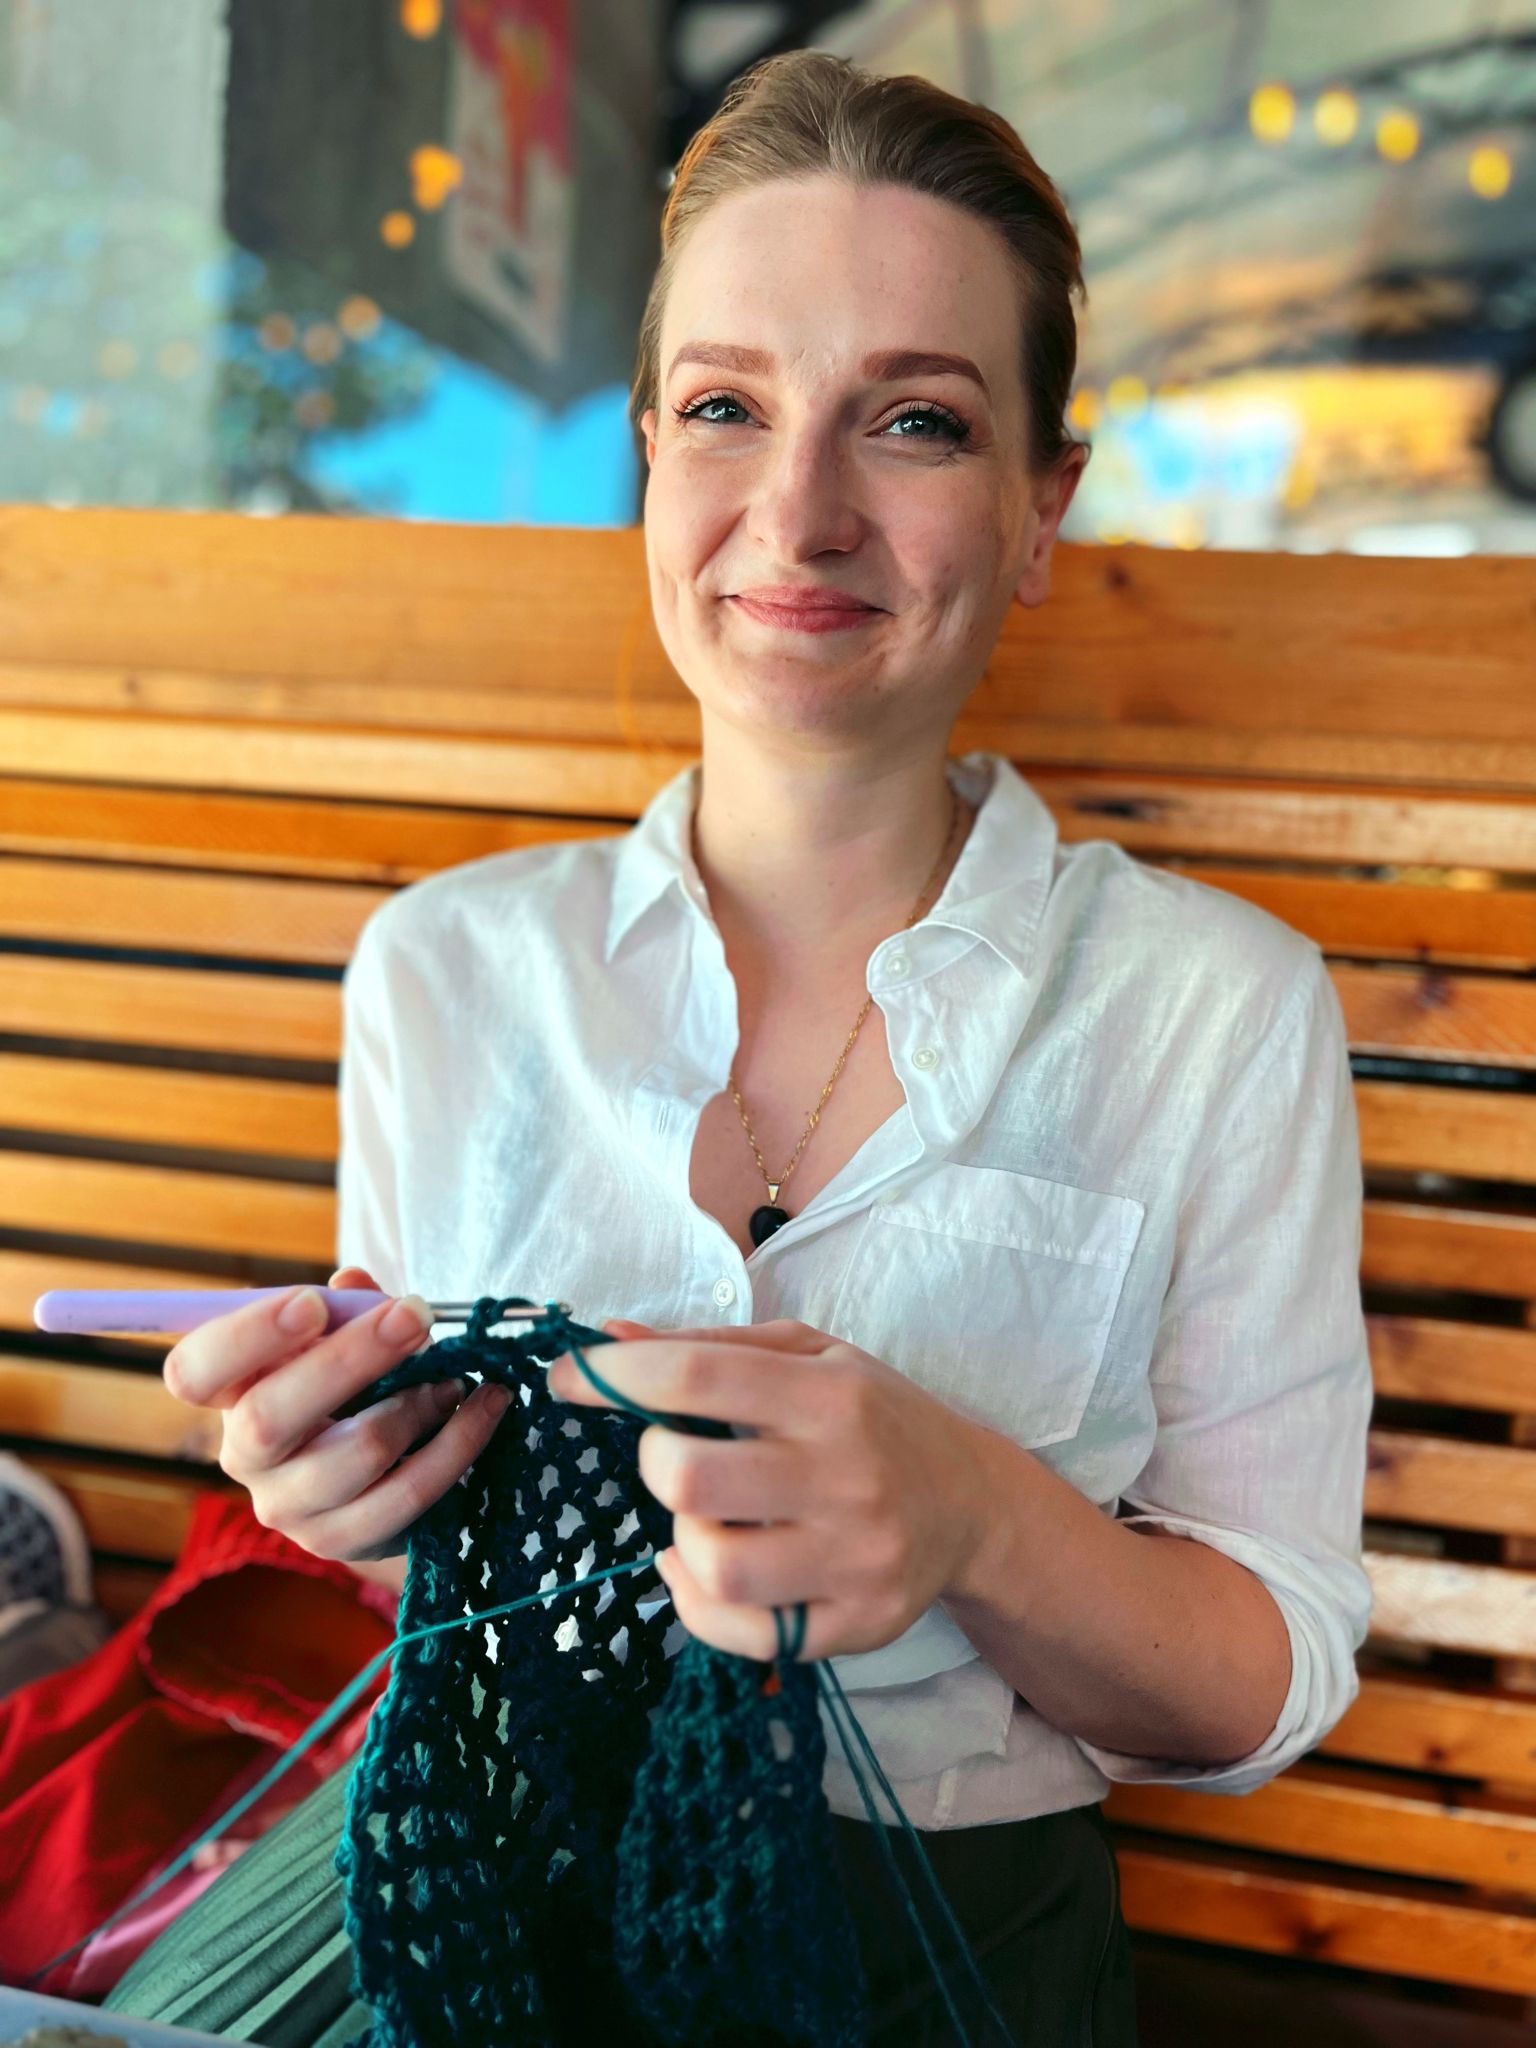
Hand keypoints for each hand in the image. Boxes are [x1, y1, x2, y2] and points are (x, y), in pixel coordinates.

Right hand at [161, 1266, 511, 1560]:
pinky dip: (457, 1447)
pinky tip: (483, 1411)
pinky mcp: (340, 1542)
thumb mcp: (347, 1338)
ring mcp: (287, 1507)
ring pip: (354, 1454)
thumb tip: (355, 1281)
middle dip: (351, 1358)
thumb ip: (348, 1308)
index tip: (310, 1305)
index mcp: (230, 1392)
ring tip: (457, 1378)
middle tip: (415, 1316)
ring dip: (418, 1404)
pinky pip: (405, 1495)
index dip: (244, 1338)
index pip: (194, 1371)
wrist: (384, 1477)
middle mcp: (244, 1455)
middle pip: (269, 1417)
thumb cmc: (357, 1388)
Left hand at [547, 1316, 990, 1662]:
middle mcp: (847, 1479)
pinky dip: (699, 1604)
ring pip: (713, 1567)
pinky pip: (742, 1634)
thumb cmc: (873, 1417)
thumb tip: (609, 1338)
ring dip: (683, 1539)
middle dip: (654, 1463)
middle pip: (690, 1481)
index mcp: (831, 1397)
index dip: (615, 1376)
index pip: (698, 1379)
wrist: (972, 1505)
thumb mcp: (809, 1357)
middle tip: (671, 1455)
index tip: (567, 1375)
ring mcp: (854, 1561)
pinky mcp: (856, 1627)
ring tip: (706, 1518)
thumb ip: (709, 1347)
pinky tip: (708, 1571)